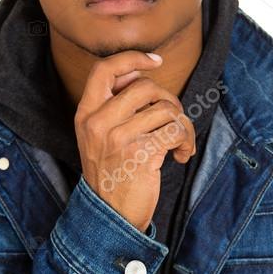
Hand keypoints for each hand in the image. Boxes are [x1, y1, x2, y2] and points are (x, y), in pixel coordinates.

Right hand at [74, 50, 195, 232]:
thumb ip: (113, 106)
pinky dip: (186, 142)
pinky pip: (175, 131)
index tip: (155, 61)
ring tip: (180, 144)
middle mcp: (98, 123)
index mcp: (86, 114)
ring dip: (183, 126)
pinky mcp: (140, 154)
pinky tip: (181, 155)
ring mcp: (118, 138)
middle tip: (173, 120)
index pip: (104, 69)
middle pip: (144, 86)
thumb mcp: (99, 138)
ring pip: (166, 109)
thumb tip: (138, 70)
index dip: (132, 58)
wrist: (111, 216)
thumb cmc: (112, 174)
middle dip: (169, 100)